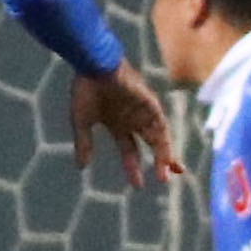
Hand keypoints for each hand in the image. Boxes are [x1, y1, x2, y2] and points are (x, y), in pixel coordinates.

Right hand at [72, 61, 182, 185]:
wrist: (92, 64)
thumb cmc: (85, 89)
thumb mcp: (82, 122)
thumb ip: (84, 144)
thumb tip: (81, 167)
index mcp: (118, 125)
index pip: (130, 150)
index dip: (134, 168)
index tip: (139, 185)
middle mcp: (133, 119)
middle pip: (151, 144)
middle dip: (159, 161)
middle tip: (165, 180)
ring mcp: (142, 110)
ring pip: (159, 135)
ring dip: (165, 152)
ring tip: (169, 171)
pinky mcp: (148, 101)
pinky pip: (160, 120)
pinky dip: (164, 135)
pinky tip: (166, 149)